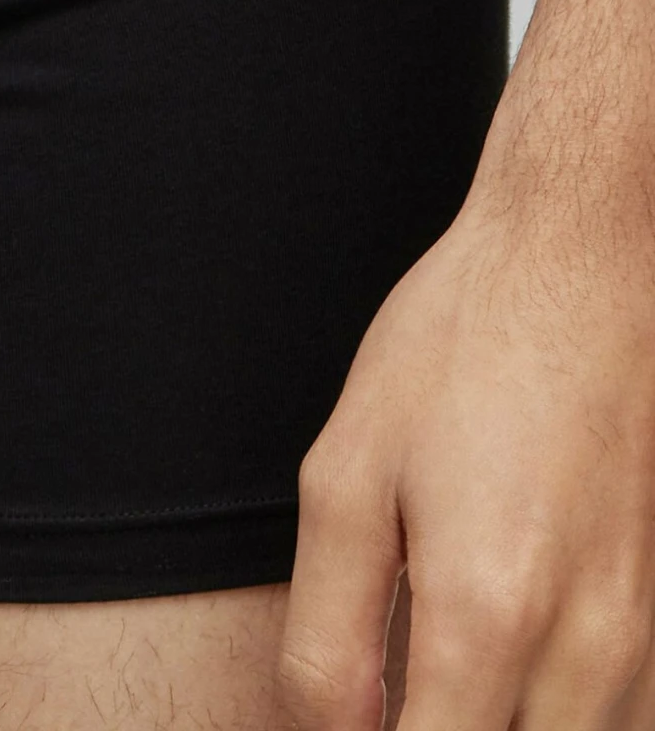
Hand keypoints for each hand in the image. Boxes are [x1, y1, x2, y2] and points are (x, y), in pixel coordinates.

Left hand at [276, 169, 654, 728]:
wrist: (576, 266)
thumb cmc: (460, 348)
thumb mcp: (346, 476)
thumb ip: (329, 633)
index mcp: (485, 614)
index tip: (353, 720)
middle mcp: (582, 648)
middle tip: (390, 694)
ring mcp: (640, 639)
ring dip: (497, 725)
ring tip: (437, 677)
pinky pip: (617, 718)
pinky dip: (551, 713)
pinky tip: (501, 668)